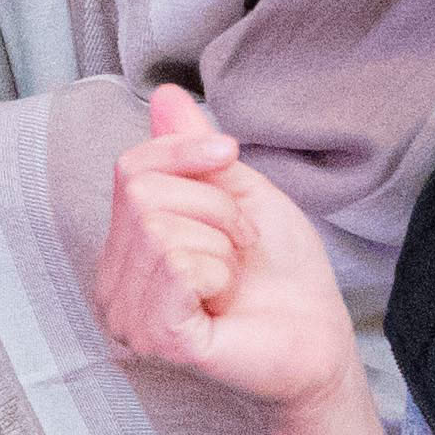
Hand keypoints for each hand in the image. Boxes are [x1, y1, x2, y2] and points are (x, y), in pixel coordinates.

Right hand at [99, 87, 364, 421]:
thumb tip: (166, 94)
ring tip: (233, 276)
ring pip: (159, 230)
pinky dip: (217, 270)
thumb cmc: (281, 274)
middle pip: (143, 195)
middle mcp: (113, 285)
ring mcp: (130, 316)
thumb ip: (194, 150)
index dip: (186, 152)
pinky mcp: (159, 340)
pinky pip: (177, 266)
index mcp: (125, 249)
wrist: (321, 339)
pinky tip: (224, 300)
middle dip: (214, 207)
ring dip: (221, 243)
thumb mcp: (240, 193)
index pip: (129, 169)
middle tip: (240, 246)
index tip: (232, 161)